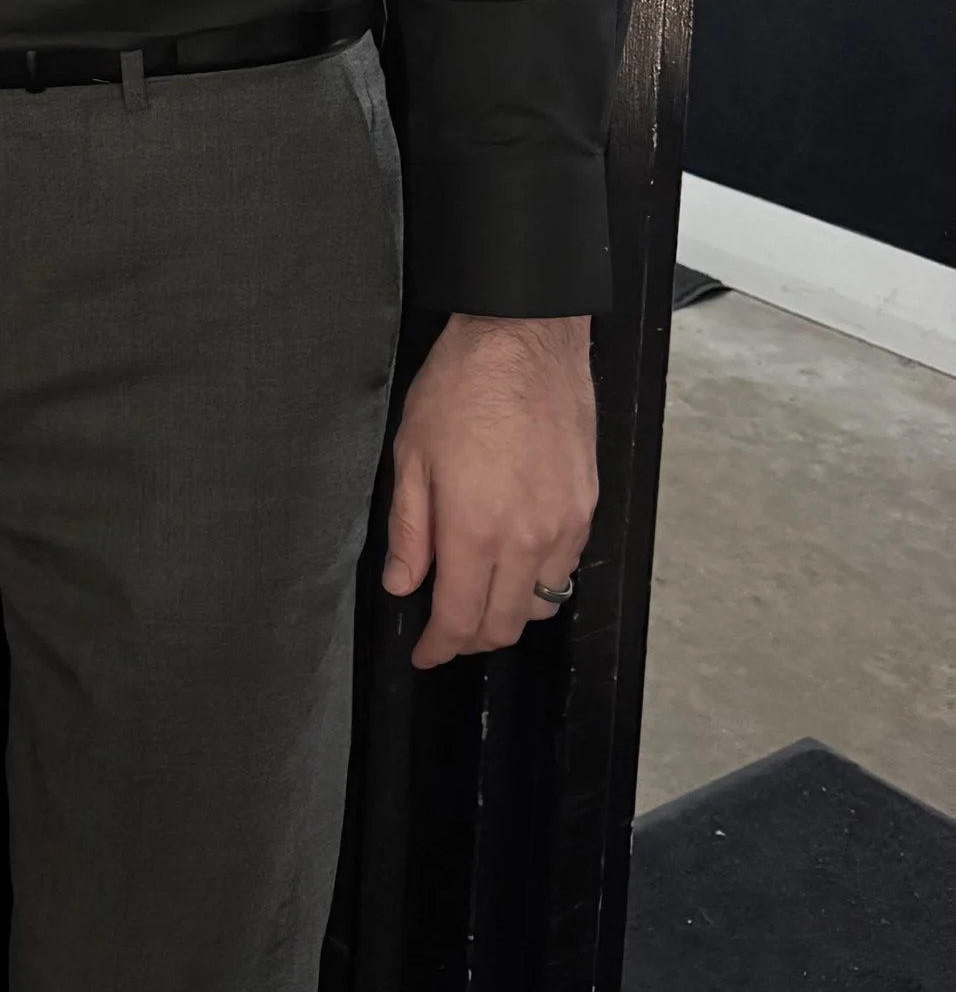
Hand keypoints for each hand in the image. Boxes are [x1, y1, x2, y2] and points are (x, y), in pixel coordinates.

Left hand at [381, 314, 596, 669]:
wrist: (524, 338)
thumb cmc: (461, 386)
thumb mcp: (411, 455)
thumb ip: (408, 531)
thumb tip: (404, 586)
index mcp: (475, 528)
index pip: (461, 618)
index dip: (439, 647)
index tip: (424, 653)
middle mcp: (527, 538)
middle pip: (505, 624)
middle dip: (471, 640)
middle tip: (445, 633)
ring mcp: (565, 524)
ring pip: (540, 602)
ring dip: (508, 614)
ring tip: (479, 599)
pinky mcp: (587, 506)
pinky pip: (565, 566)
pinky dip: (538, 579)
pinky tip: (513, 560)